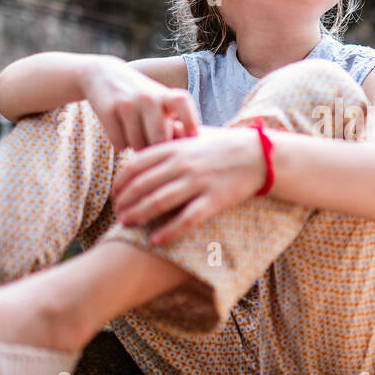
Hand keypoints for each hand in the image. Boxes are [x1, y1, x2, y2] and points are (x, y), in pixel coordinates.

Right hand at [79, 57, 199, 151]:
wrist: (103, 74)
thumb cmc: (140, 98)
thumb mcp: (160, 102)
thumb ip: (172, 123)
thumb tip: (181, 150)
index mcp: (165, 94)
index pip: (182, 103)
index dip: (190, 120)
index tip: (194, 136)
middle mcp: (148, 97)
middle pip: (159, 138)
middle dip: (156, 148)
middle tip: (151, 143)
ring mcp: (128, 103)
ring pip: (137, 144)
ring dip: (136, 147)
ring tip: (135, 133)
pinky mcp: (108, 110)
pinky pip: (120, 143)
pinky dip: (121, 144)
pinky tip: (120, 131)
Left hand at [111, 125, 268, 243]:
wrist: (260, 155)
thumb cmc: (224, 145)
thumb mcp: (194, 134)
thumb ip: (169, 138)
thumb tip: (144, 142)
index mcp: (175, 147)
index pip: (135, 165)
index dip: (119, 182)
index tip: (115, 194)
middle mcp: (183, 164)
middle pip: (142, 185)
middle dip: (124, 202)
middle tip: (117, 214)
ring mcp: (199, 182)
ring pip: (159, 201)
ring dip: (138, 215)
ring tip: (126, 225)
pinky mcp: (215, 200)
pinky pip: (187, 219)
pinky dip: (169, 231)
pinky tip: (156, 241)